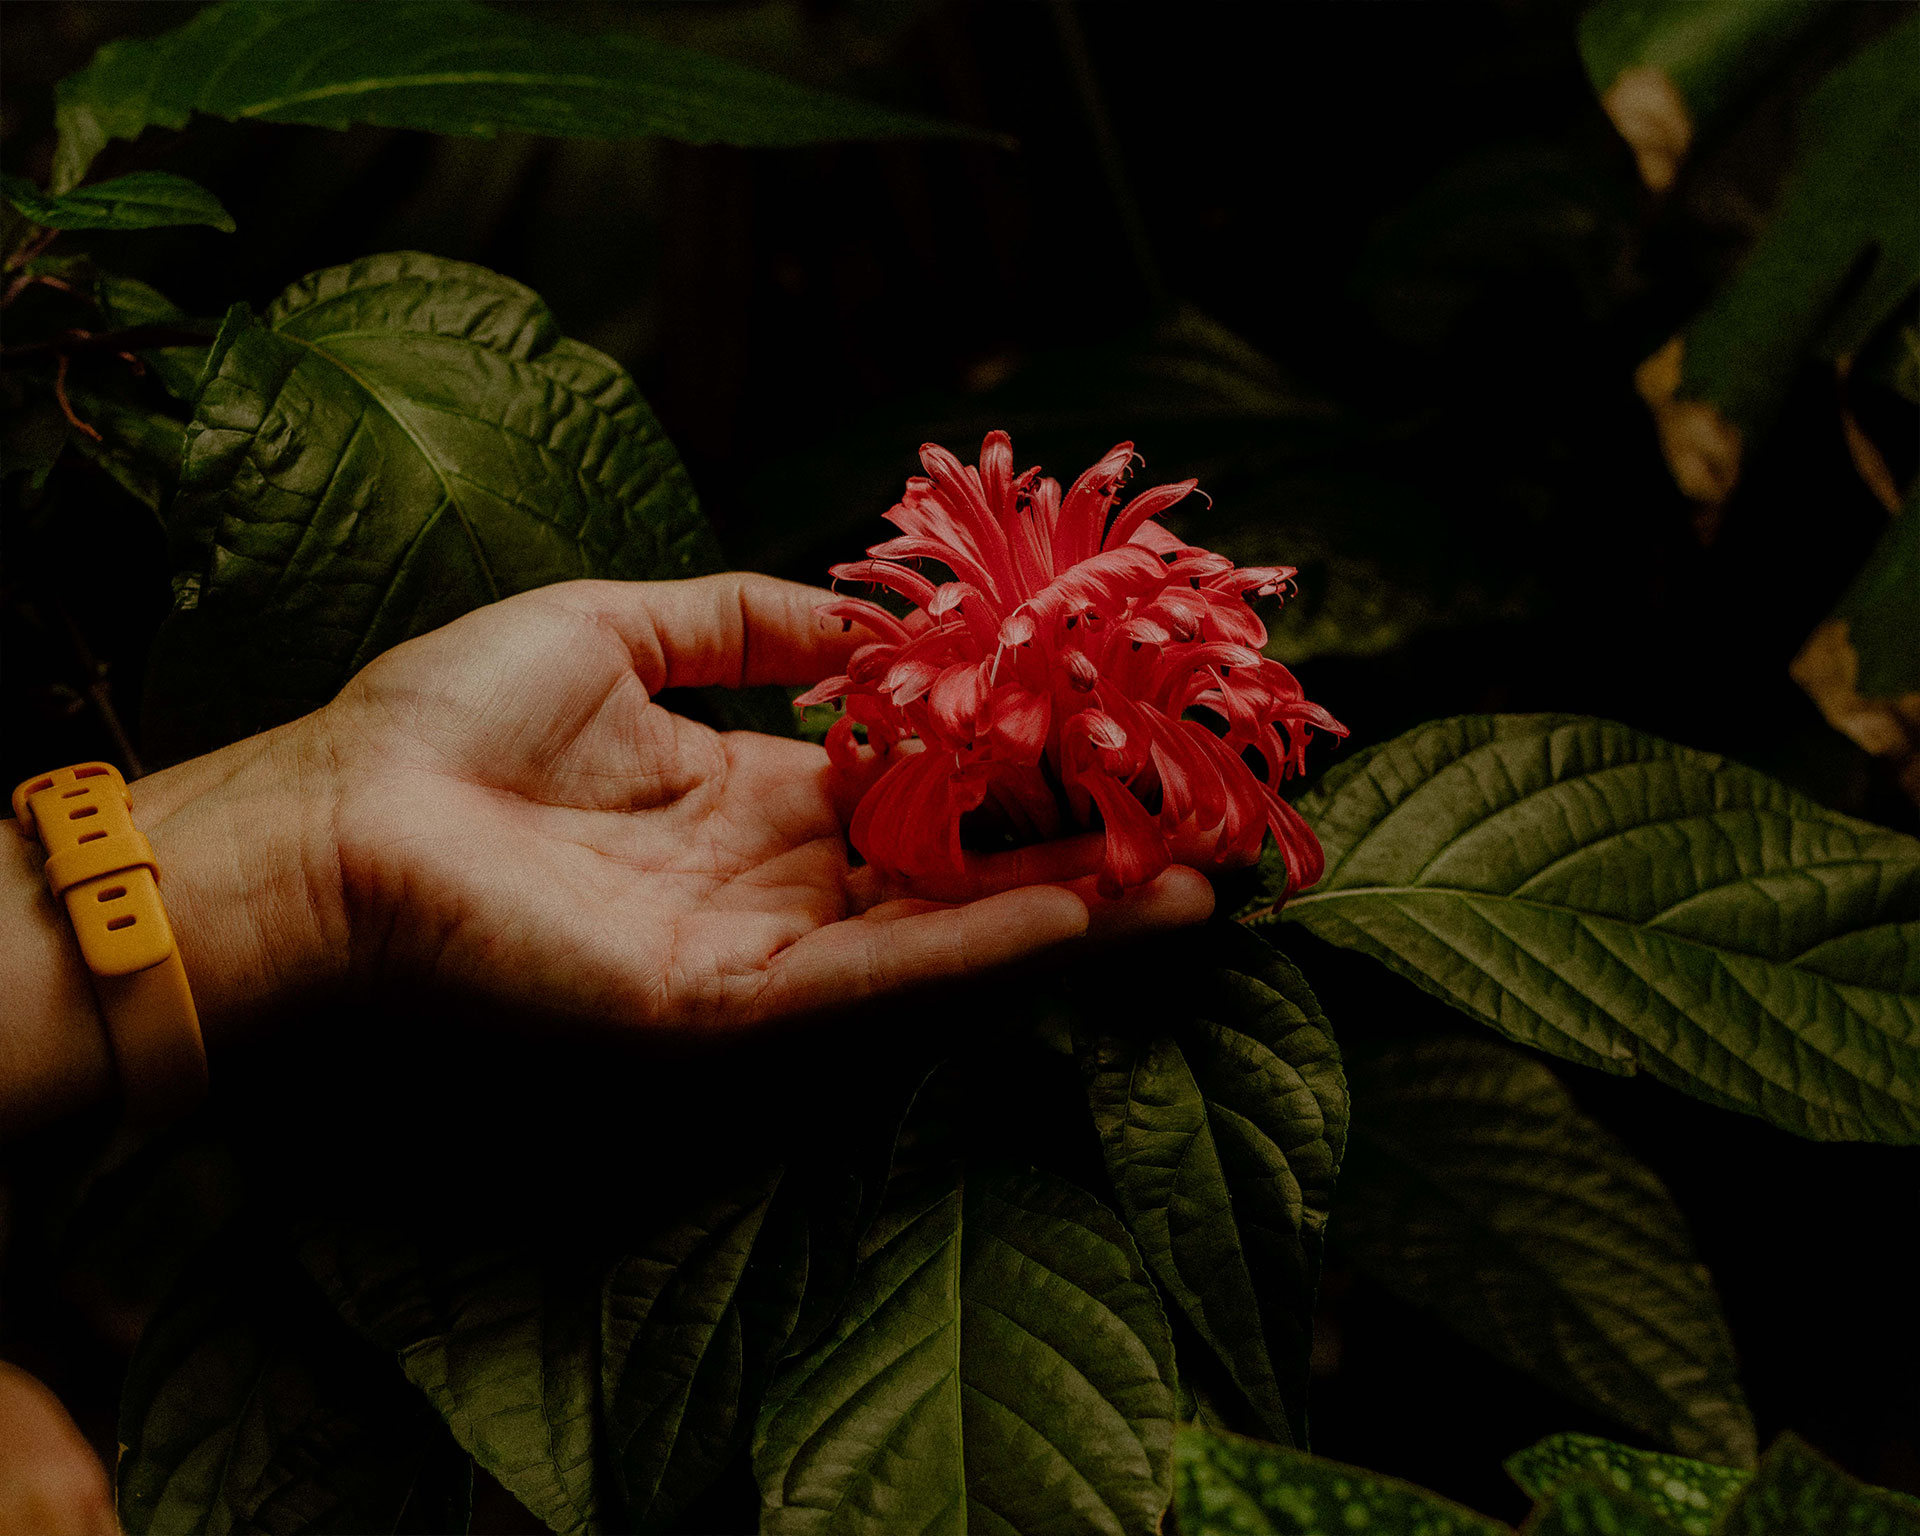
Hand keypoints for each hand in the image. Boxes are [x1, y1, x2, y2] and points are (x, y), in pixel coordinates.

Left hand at [145, 575, 1213, 1040]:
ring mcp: (761, 948)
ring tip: (1197, 879)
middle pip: (956, 864)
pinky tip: (1088, 909)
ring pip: (946, 927)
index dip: (1011, 757)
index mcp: (745, 791)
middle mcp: (771, 878)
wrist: (336, 818)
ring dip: (1073, 904)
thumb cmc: (450, 719)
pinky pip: (883, 969)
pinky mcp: (731, 1002)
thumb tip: (867, 618)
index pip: (914, 782)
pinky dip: (989, 942)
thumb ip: (749, 620)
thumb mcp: (618, 625)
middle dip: (1076, 843)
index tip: (1107, 725)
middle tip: (1198, 819)